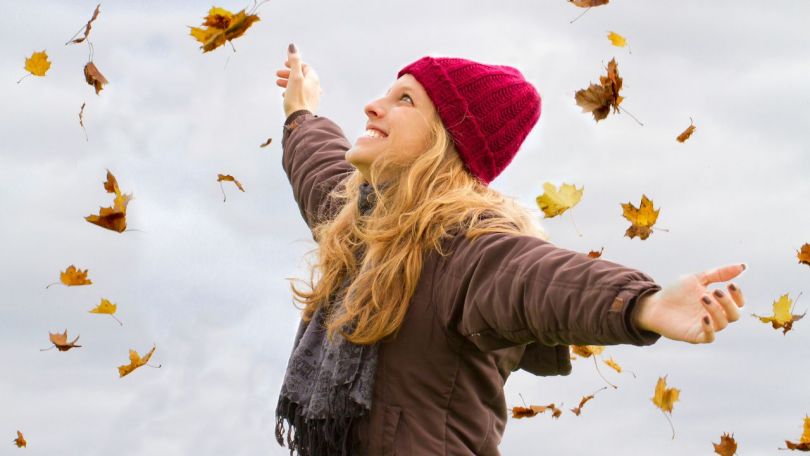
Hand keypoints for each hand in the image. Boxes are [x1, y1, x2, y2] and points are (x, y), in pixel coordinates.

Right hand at [276, 43, 321, 117]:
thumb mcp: (294, 76)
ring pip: (299, 86)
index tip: (284, 65)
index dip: (294, 64)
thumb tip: (293, 46)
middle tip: (277, 75)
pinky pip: (300, 95)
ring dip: (288, 83)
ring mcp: (313, 97)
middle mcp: (316, 87)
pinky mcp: (308, 106)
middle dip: (288, 74)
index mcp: (314, 79)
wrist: (299, 119)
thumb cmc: (296, 98)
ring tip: (277, 84)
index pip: (304, 67)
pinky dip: (291, 92)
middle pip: (301, 76)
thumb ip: (294, 61)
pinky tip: (284, 96)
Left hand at [631, 264, 746, 343]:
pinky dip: (709, 329)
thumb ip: (718, 274)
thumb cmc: (676, 292)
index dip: (738, 295)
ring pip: (723, 324)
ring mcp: (706, 326)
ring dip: (716, 311)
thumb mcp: (697, 279)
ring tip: (703, 298)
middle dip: (729, 303)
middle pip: (734, 315)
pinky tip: (703, 317)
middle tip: (716, 291)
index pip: (738, 303)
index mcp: (718, 303)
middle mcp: (715, 316)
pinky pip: (709, 337)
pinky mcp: (694, 336)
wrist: (654, 304)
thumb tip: (743, 266)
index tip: (731, 284)